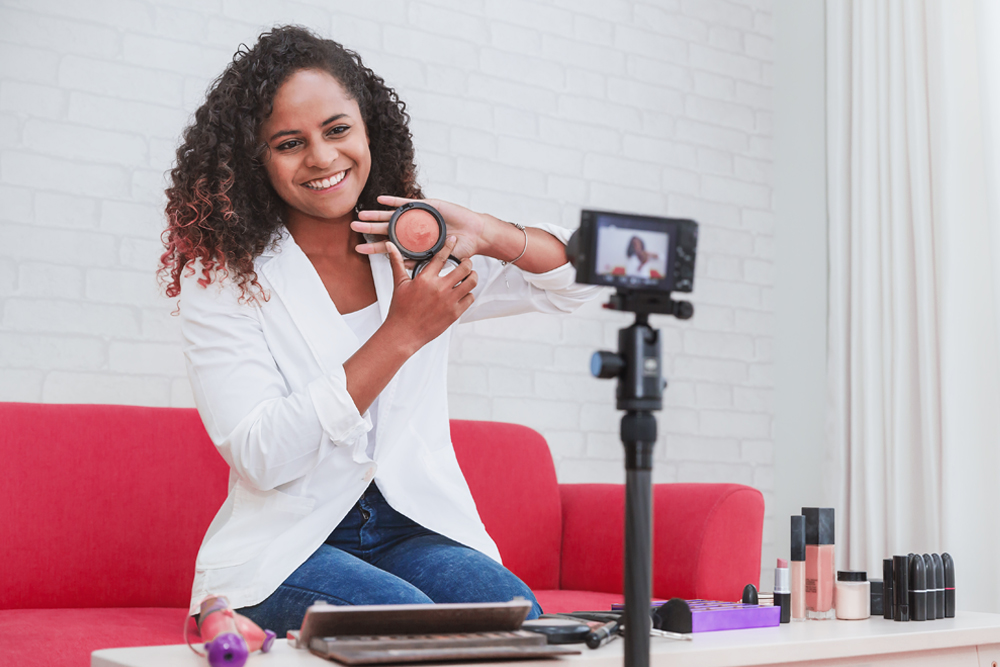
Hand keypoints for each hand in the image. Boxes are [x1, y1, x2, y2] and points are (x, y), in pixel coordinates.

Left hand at [351, 195, 488, 259]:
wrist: (475, 235)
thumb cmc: (459, 249)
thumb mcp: (438, 259)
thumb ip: (421, 261)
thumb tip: (403, 266)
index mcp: (413, 244)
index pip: (389, 247)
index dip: (374, 248)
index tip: (358, 250)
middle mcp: (412, 230)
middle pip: (386, 229)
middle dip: (369, 229)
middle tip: (353, 228)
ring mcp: (418, 218)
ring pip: (392, 215)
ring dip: (377, 215)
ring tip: (361, 215)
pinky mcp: (426, 206)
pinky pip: (407, 203)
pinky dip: (393, 201)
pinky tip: (380, 200)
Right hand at [381, 235, 477, 353]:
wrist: (404, 333)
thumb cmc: (400, 309)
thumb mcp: (399, 284)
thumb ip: (397, 262)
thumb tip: (390, 245)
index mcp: (425, 279)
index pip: (441, 257)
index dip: (449, 246)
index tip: (455, 240)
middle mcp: (439, 288)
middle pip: (464, 268)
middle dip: (468, 262)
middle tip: (466, 262)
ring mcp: (449, 301)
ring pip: (471, 282)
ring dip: (472, 276)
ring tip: (469, 275)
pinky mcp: (455, 313)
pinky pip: (470, 298)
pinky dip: (469, 293)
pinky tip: (464, 292)